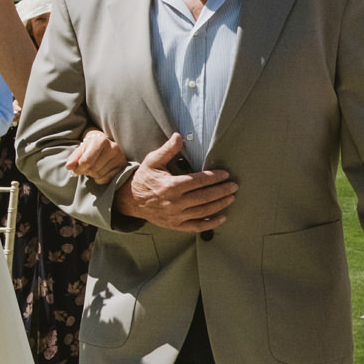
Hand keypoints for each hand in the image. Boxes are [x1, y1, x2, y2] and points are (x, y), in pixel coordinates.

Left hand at [66, 129, 129, 185]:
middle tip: (84, 169)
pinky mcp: (123, 166)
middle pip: (93, 168)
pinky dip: (100, 179)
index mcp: (101, 141)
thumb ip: (73, 158)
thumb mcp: (80, 150)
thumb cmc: (90, 148)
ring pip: (100, 174)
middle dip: (85, 171)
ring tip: (92, 169)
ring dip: (92, 175)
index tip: (75, 169)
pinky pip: (107, 179)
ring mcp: (120, 157)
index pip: (86, 161)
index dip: (78, 168)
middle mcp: (113, 148)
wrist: (104, 146)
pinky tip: (99, 172)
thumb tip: (68, 166)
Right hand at [116, 133, 236, 231]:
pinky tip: (222, 218)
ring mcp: (175, 215)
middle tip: (234, 186)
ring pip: (203, 211)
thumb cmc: (144, 178)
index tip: (225, 174)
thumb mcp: (152, 161)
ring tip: (231, 197)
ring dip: (220, 204)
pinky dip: (211, 224)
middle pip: (205, 196)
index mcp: (170, 185)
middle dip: (222, 191)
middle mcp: (174, 202)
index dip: (214, 177)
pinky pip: (196, 226)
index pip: (198, 181)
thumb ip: (167, 150)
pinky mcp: (175, 225)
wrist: (130, 200)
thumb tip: (179, 136)